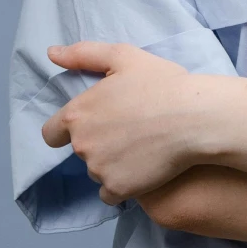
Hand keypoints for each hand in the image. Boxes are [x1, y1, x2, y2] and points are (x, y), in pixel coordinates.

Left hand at [41, 41, 211, 203]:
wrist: (195, 118)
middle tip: (130, 131)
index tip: (92, 127)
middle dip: (99, 144)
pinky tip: (143, 170)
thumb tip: (52, 53)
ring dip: (112, 165)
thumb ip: (83, 55)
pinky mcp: (118, 189)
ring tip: (142, 148)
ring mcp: (99, 170)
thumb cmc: (161, 84)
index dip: (67, 132)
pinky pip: (111, 194)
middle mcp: (81, 145)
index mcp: (77, 114)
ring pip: (97, 172)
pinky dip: (123, 185)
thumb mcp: (122, 57)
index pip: (52, 134)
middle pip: (81, 152)